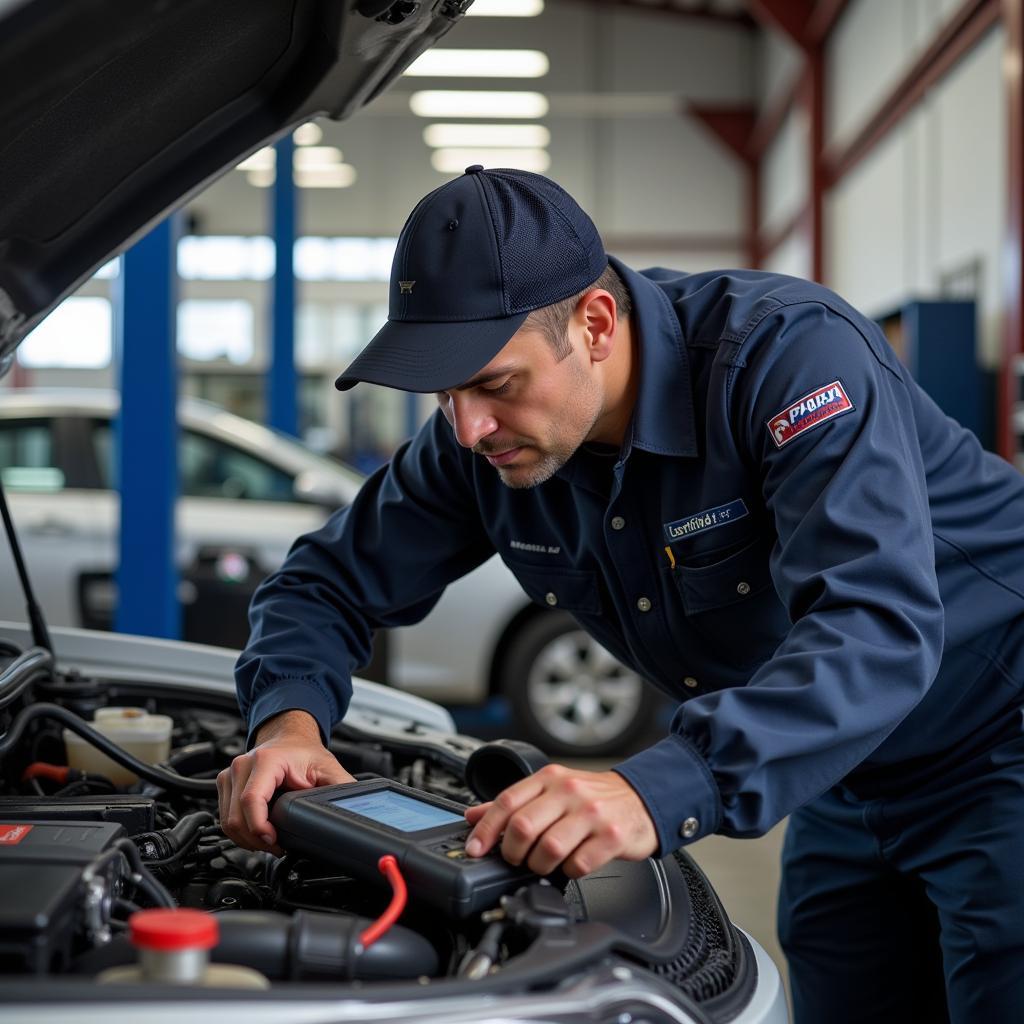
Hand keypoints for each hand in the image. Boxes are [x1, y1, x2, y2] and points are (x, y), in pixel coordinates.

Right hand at [218, 709, 353, 851]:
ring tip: (270, 841)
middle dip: (256, 840)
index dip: (260, 828)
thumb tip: (350, 810)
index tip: (275, 841)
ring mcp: (231, 774)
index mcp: (267, 760)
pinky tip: (260, 832)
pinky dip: (241, 831)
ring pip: (227, 821)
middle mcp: (243, 765)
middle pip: (236, 817)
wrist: (290, 738)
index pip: (251, 801)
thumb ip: (340, 789)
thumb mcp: (329, 770)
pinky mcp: (226, 784)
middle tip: (278, 847)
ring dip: (247, 839)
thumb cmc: (305, 753)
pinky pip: (225, 817)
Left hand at [463, 764, 657, 878]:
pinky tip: (571, 864)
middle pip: (523, 826)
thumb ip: (514, 803)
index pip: (507, 801)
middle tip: (517, 859)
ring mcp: (592, 813)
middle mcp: (569, 791)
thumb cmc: (593, 797)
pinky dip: (568, 871)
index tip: (475, 849)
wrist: (641, 799)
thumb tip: (473, 816)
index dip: (485, 829)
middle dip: (513, 852)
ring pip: (548, 849)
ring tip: (544, 864)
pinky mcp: (611, 836)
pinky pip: (578, 864)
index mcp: (550, 778)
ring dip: (539, 865)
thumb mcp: (552, 790)